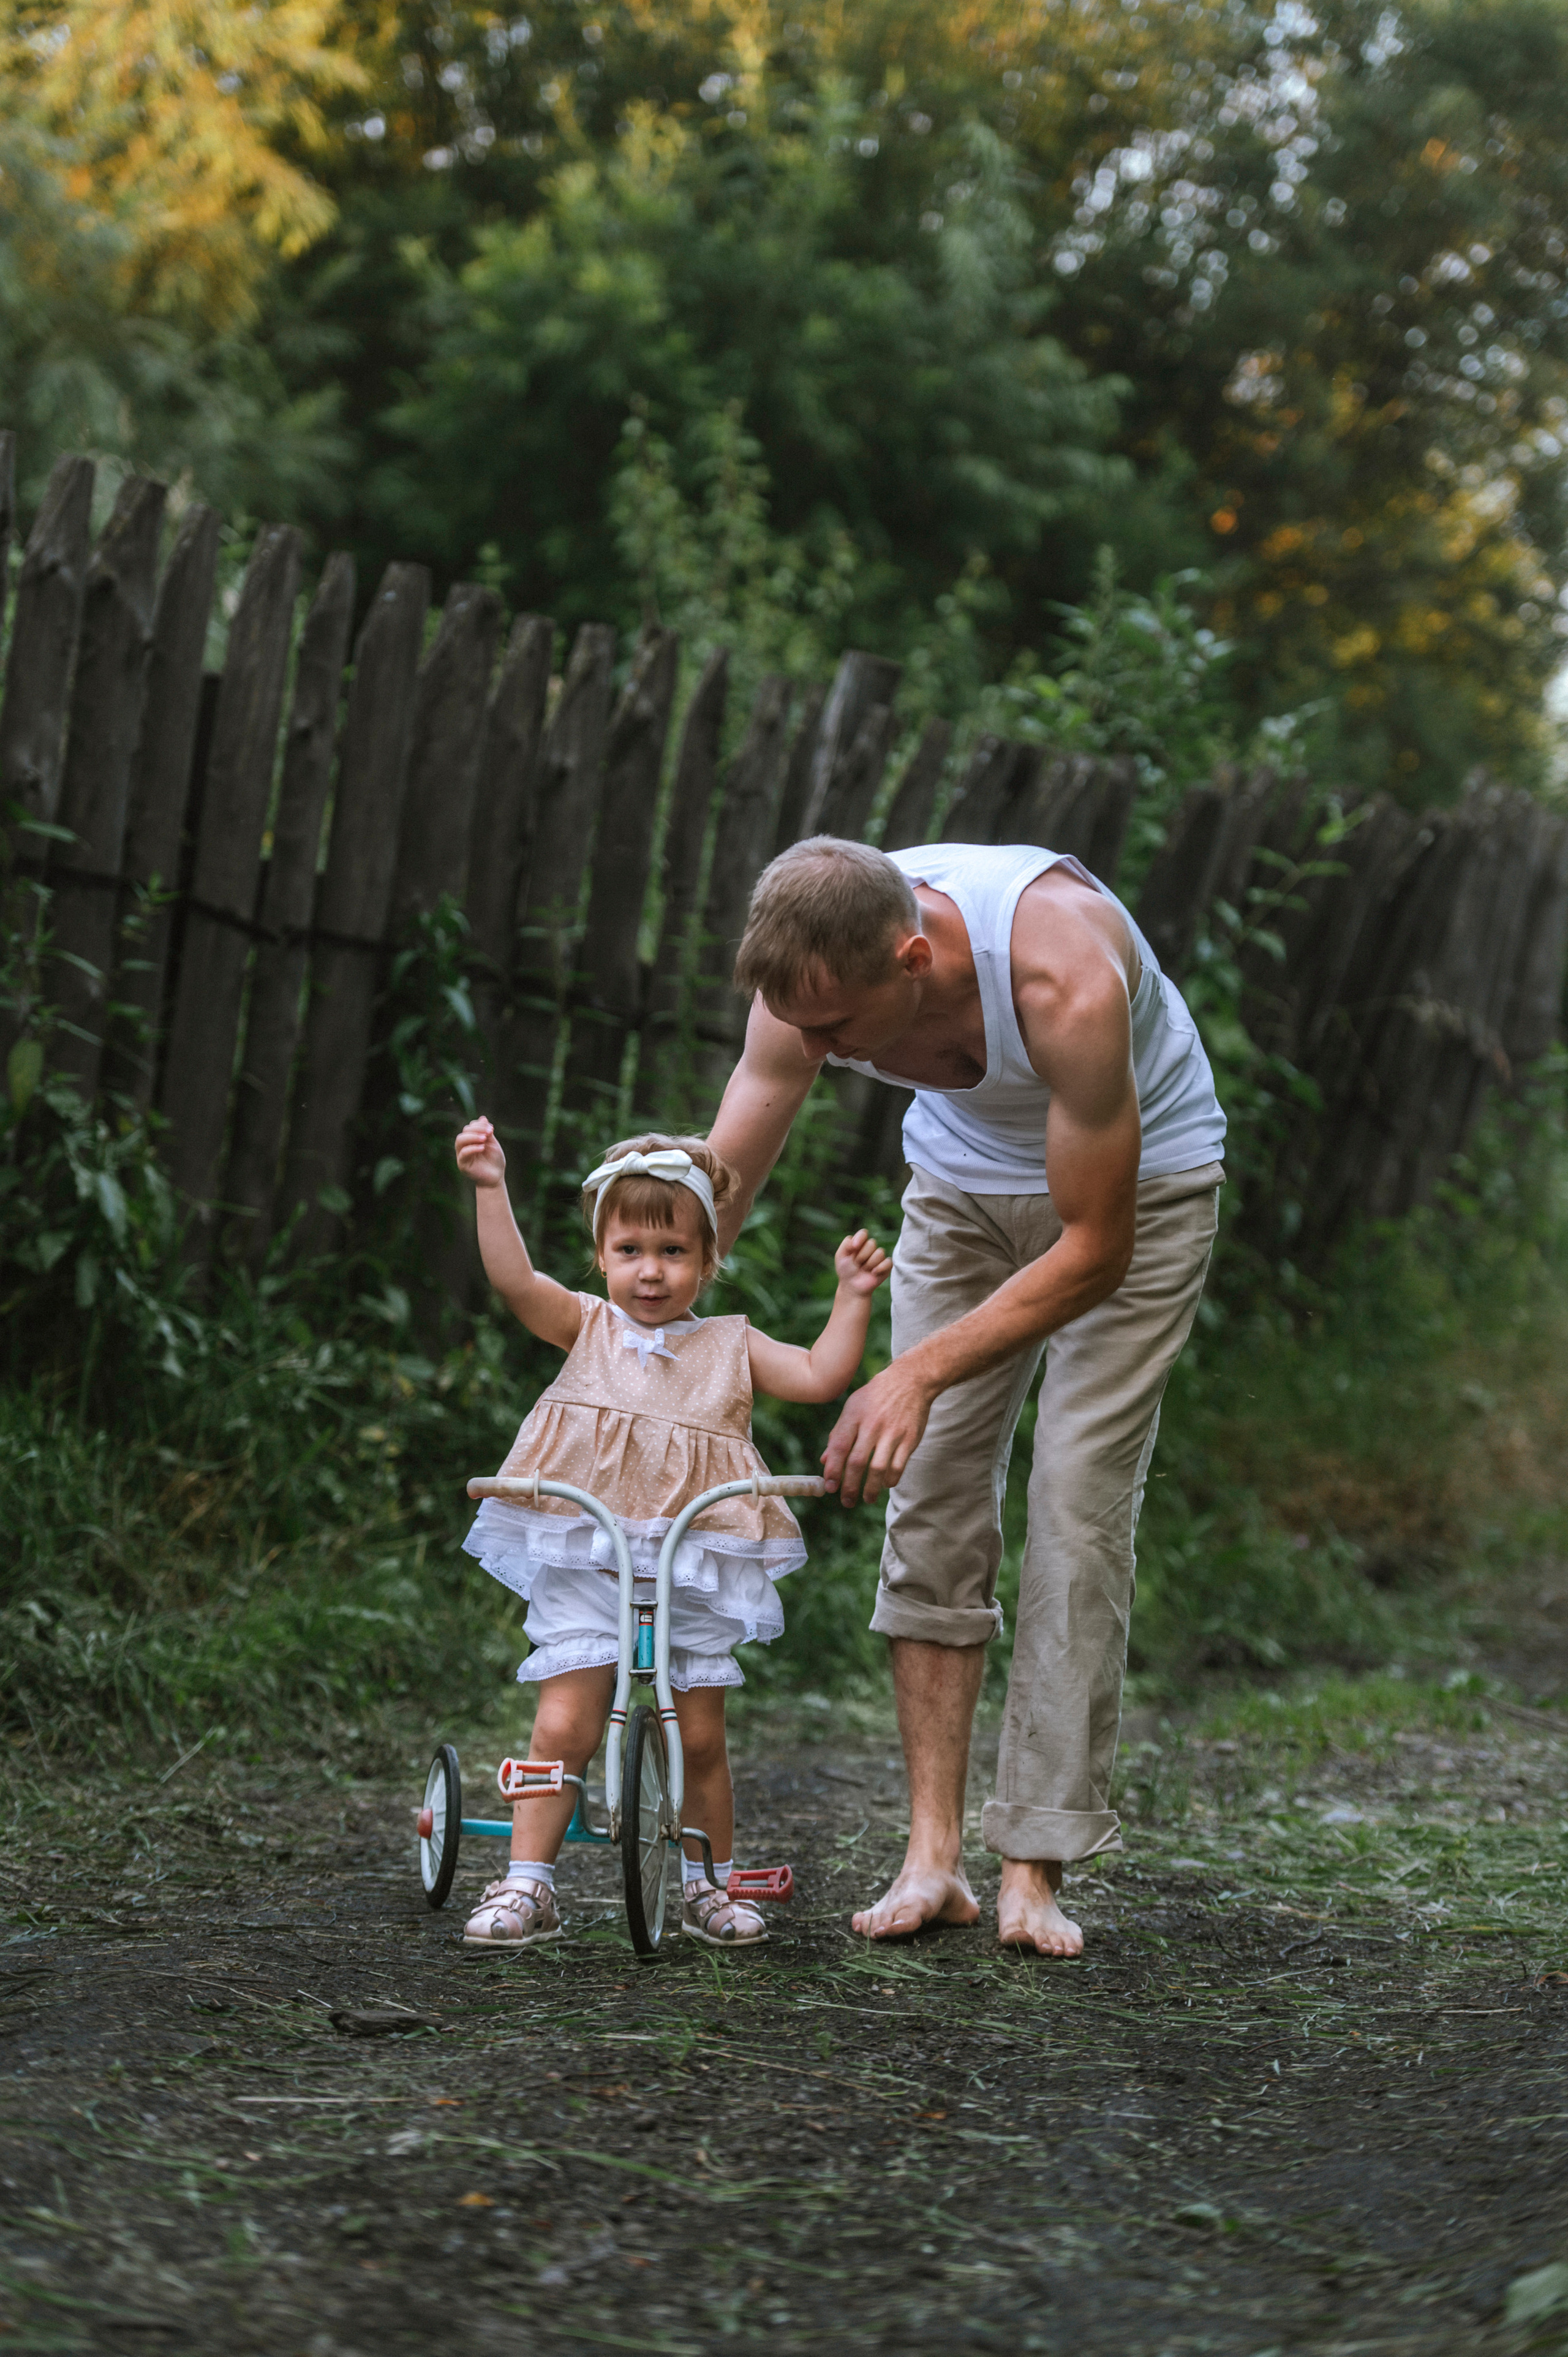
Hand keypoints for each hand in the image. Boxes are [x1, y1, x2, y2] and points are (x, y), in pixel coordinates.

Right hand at [455, 1115, 505, 1187]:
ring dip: (472, 1137)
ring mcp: (462, 1155)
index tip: (491, 1128)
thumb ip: (487, 1132)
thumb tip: (483, 1118)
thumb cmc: (495, 1161)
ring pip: (460, 1140)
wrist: (496, 1177)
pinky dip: (472, 1148)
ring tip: (484, 1139)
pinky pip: (463, 1153)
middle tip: (489, 1132)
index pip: (470, 1127)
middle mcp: (464, 1146)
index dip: (479, 1125)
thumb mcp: (493, 1144)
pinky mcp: (462, 1164)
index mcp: (471, 1140)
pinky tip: (482, 1147)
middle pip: (464, 1132)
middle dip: (477, 1129)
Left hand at [821, 1356, 934, 1507]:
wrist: (910, 1381)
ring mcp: (892, 1433)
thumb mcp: (852, 1408)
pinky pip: (898, 1466)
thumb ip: (838, 1434)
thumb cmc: (876, 1396)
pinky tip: (885, 1484)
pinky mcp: (910, 1439)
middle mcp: (872, 1425)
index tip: (829, 1487)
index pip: (839, 1447)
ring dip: (870, 1489)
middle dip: (849, 1486)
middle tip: (846, 1501)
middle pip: (857, 1462)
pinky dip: (890, 1479)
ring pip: (878, 1468)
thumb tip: (825, 1461)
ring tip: (866, 1498)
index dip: (832, 1470)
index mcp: (854, 1416)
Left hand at [834, 1228, 892, 1295]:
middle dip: (862, 1256)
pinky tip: (873, 1273)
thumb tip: (857, 1240)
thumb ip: (846, 1243)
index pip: (863, 1233)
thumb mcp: (840, 1256)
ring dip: (869, 1263)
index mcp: (859, 1243)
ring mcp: (879, 1257)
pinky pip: (888, 1262)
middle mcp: (870, 1248)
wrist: (852, 1287)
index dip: (860, 1238)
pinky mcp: (886, 1266)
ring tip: (864, 1270)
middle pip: (872, 1243)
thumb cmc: (846, 1271)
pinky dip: (880, 1268)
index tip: (854, 1247)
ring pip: (880, 1252)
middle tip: (857, 1264)